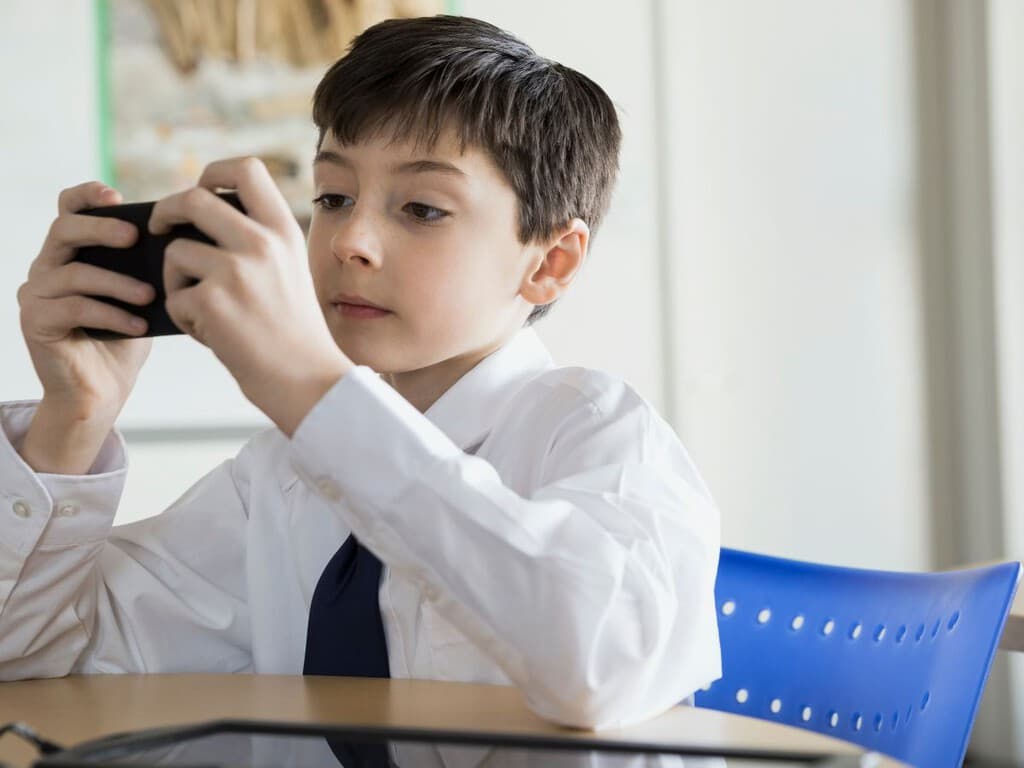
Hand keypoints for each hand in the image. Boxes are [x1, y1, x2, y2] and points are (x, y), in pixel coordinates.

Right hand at [18, 181, 154, 421]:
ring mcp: (35, 294)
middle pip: (64, 230)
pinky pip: (73, 307)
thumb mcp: (142, 292)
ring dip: (116, 281)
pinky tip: (138, 325)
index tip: (117, 197)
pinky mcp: (35, 321)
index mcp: (71, 253)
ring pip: (72, 272)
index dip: (88, 195)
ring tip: (149, 296)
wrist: (103, 390)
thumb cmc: (126, 336)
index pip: (68, 209)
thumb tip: (178, 239)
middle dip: (101, 228)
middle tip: (134, 237)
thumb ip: (147, 265)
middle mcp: (46, 266)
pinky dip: (111, 314)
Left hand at [150, 157, 350, 435]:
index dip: (213, 172)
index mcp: (284, 231)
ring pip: (175, 252)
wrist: (307, 379)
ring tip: (204, 309)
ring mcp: (235, 270)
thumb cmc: (293, 332)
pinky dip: (185, 317)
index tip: (202, 189)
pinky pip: (174, 296)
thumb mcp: (290, 270)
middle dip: (166, 211)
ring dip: (176, 280)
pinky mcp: (211, 300)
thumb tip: (200, 218)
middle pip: (192, 198)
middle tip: (160, 229)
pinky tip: (213, 334)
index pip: (245, 169)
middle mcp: (261, 242)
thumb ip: (258, 241)